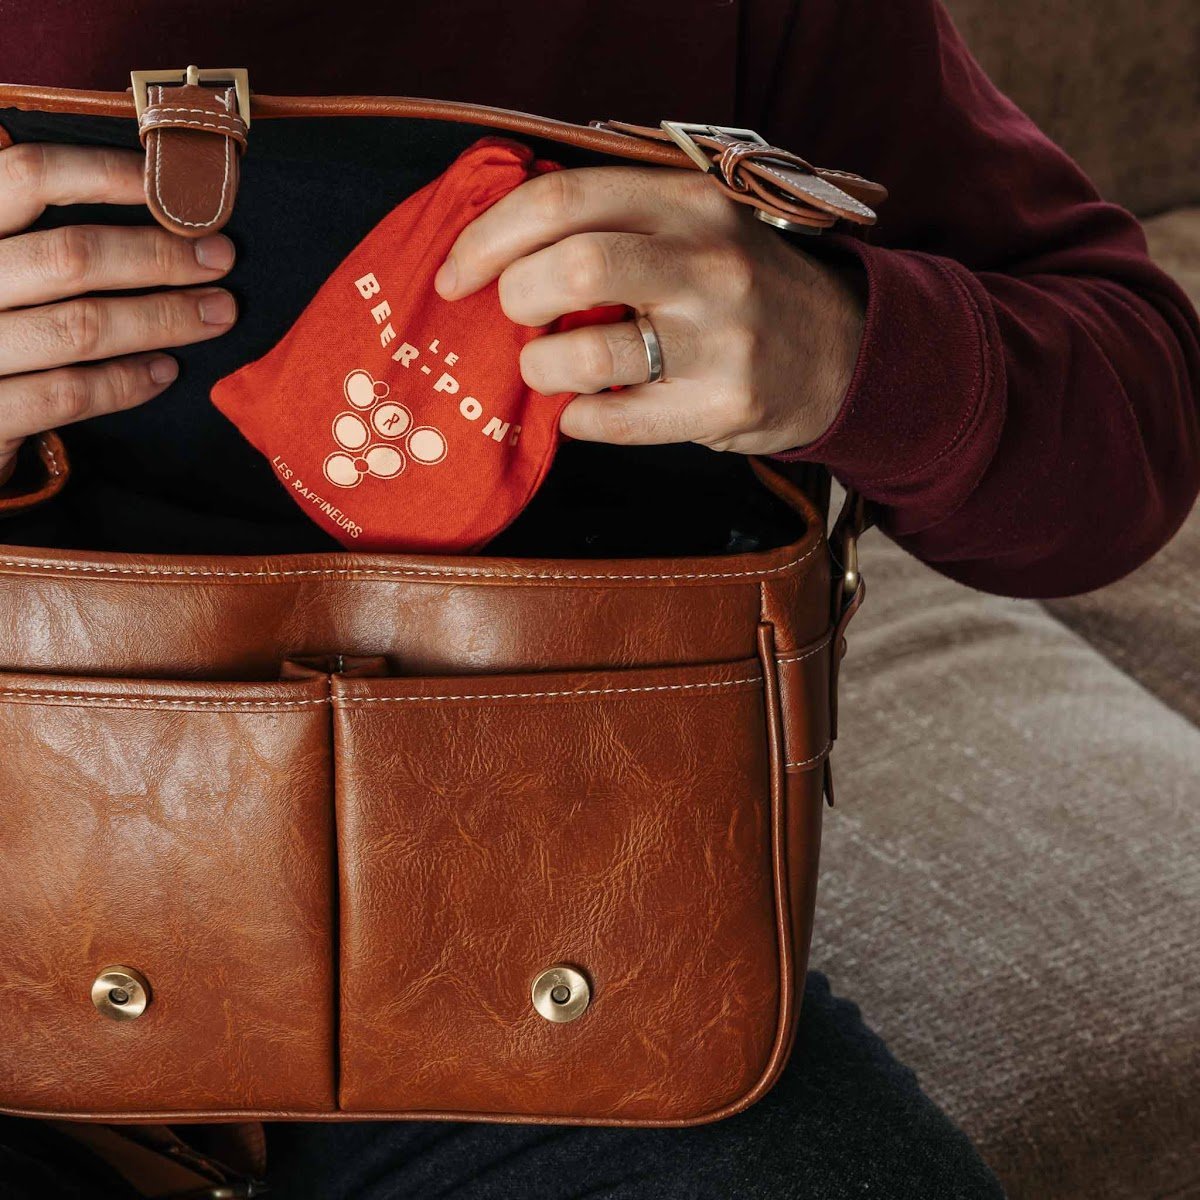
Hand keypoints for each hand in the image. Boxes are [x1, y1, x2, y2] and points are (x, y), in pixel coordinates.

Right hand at [0, 141, 238, 482]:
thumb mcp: (1, 272)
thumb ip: (43, 242)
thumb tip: (157, 209)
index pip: (27, 176)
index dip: (107, 175)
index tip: (177, 190)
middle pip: (69, 256)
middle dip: (158, 257)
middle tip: (221, 257)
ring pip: (80, 326)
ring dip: (162, 319)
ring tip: (217, 313)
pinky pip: (69, 393)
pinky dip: (126, 382)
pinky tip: (166, 371)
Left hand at [433, 164, 865, 454]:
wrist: (840, 352)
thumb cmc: (740, 287)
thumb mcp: (692, 226)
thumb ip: (612, 222)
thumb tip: (498, 248)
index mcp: (687, 203)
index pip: (563, 200)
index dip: (488, 237)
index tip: (456, 275)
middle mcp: (707, 263)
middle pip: (571, 266)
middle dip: (515, 297)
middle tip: (515, 317)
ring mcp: (719, 340)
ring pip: (585, 356)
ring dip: (541, 369)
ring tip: (550, 368)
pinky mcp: (722, 406)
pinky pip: (611, 422)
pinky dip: (578, 420)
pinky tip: (588, 410)